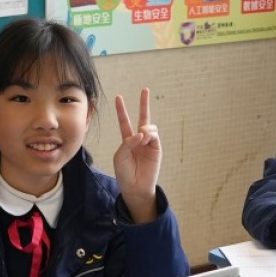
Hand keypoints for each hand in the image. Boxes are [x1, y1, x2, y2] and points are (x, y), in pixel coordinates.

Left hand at [112, 88, 161, 224]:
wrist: (135, 187)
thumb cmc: (124, 173)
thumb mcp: (120, 156)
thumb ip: (128, 142)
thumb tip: (142, 133)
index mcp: (127, 140)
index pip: (124, 121)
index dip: (121, 110)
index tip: (118, 97)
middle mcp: (139, 139)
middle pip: (142, 117)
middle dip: (144, 104)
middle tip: (145, 89)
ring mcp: (149, 143)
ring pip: (149, 126)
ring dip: (145, 128)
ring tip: (142, 137)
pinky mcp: (157, 149)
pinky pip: (154, 135)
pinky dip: (149, 134)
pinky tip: (145, 138)